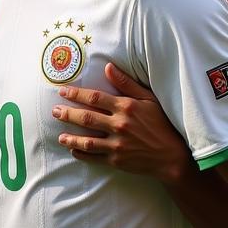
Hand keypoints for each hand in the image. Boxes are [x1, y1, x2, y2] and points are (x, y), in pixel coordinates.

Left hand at [51, 63, 190, 182]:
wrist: (173, 156)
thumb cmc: (162, 124)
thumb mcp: (149, 99)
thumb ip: (127, 84)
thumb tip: (108, 67)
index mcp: (126, 107)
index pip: (94, 98)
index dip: (76, 94)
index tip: (63, 91)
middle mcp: (119, 125)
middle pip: (86, 118)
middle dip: (67, 114)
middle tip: (54, 111)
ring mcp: (117, 144)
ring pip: (86, 141)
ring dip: (70, 138)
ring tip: (60, 136)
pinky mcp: (117, 160)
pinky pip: (94, 157)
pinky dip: (81, 154)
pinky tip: (73, 151)